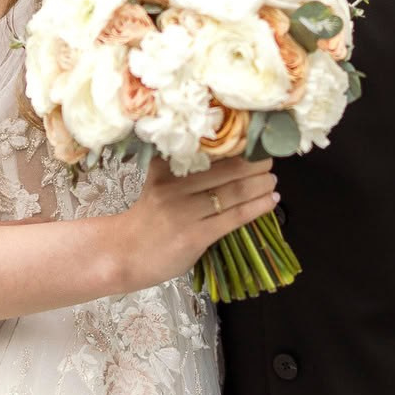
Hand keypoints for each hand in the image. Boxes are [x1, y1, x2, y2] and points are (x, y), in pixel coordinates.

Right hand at [116, 157, 277, 293]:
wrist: (121, 254)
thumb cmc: (144, 220)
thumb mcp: (156, 185)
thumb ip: (181, 172)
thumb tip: (224, 158)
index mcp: (166, 169)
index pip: (209, 152)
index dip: (236, 146)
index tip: (255, 140)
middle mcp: (175, 186)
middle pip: (225, 170)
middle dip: (253, 164)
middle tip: (270, 159)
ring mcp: (184, 212)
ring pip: (232, 193)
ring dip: (259, 185)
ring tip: (272, 180)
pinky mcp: (194, 236)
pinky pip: (233, 218)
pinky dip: (256, 208)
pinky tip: (270, 202)